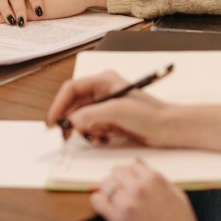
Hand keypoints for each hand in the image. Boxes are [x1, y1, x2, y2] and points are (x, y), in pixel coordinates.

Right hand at [47, 71, 167, 144]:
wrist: (168, 128)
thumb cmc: (149, 115)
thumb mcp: (118, 111)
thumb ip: (92, 114)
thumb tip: (71, 121)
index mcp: (104, 81)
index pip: (71, 89)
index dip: (58, 105)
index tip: (52, 122)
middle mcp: (102, 91)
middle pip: (73, 105)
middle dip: (69, 121)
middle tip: (66, 137)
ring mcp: (105, 107)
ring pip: (81, 119)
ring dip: (83, 130)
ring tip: (96, 136)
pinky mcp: (109, 121)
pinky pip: (90, 128)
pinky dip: (92, 136)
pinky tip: (104, 139)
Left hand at [91, 160, 199, 220]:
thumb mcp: (177, 194)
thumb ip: (160, 181)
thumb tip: (145, 171)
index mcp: (154, 179)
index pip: (133, 165)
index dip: (131, 173)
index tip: (129, 180)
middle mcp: (139, 187)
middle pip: (117, 171)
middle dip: (118, 179)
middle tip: (119, 187)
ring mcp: (127, 203)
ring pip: (105, 184)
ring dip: (107, 189)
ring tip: (111, 196)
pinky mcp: (117, 219)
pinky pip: (98, 201)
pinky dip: (98, 201)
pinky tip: (103, 205)